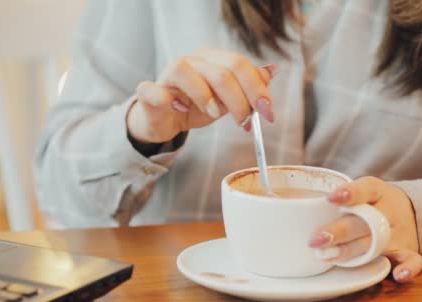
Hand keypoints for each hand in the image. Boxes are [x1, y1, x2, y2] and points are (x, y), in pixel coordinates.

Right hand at [127, 49, 276, 142]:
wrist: (165, 120)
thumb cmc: (196, 107)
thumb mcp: (227, 99)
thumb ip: (247, 86)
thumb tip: (271, 71)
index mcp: (212, 59)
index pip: (240, 65)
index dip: (258, 88)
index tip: (269, 113)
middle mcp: (192, 61)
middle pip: (221, 72)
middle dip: (240, 100)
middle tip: (246, 122)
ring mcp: (168, 74)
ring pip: (187, 73)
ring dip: (206, 97)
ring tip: (215, 115)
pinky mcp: (150, 92)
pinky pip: (155, 91)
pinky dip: (168, 100)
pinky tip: (181, 109)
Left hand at [309, 176, 421, 282]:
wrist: (413, 211)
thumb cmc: (372, 203)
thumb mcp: (360, 191)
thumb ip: (333, 199)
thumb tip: (282, 200)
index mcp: (376, 191)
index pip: (365, 189)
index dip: (350, 193)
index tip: (330, 198)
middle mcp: (388, 211)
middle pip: (364, 221)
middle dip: (339, 231)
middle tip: (315, 240)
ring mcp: (399, 232)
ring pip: (378, 243)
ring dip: (355, 251)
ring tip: (331, 257)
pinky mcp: (408, 250)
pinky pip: (413, 260)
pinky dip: (408, 269)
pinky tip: (398, 275)